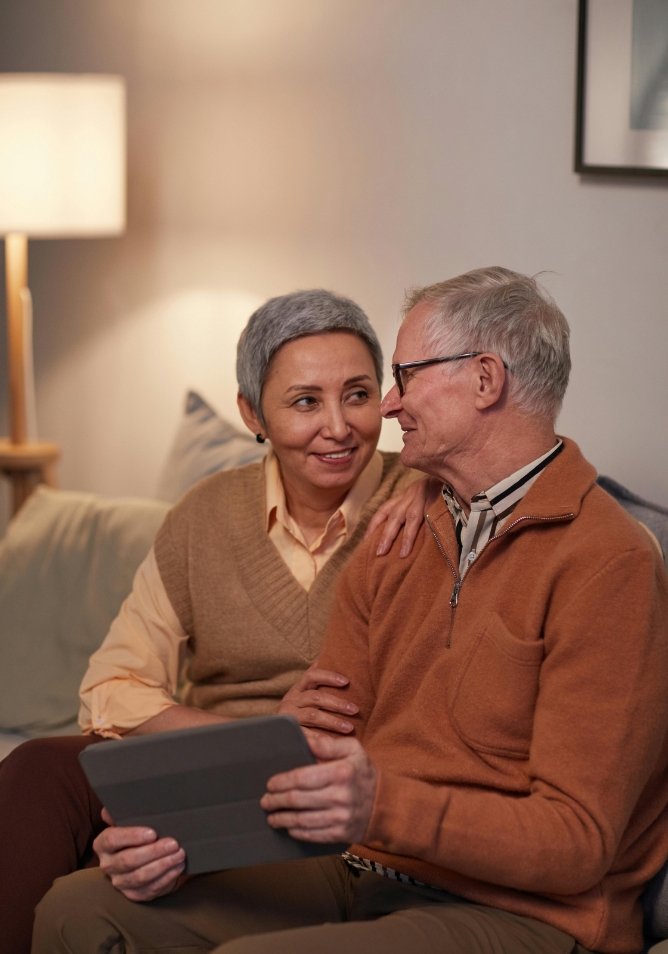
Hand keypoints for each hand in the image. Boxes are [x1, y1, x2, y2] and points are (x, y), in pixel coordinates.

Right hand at [94, 807, 185, 901]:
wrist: (144, 856)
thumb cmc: (138, 833)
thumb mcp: (130, 820)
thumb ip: (124, 812)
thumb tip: (119, 804)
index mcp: (103, 844)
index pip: (112, 839)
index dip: (132, 836)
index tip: (153, 833)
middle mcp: (108, 865)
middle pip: (128, 860)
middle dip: (154, 852)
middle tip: (174, 843)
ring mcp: (120, 882)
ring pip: (140, 876)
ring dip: (163, 865)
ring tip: (179, 854)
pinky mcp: (133, 895)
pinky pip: (149, 889)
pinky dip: (166, 878)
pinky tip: (177, 867)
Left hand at [260, 732, 376, 843]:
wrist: (387, 805)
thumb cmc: (364, 774)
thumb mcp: (353, 750)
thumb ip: (328, 744)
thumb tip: (304, 739)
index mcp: (340, 772)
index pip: (302, 778)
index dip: (282, 782)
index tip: (270, 784)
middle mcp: (340, 796)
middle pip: (298, 800)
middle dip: (276, 801)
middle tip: (265, 801)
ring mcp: (340, 817)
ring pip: (302, 821)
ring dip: (282, 819)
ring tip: (271, 816)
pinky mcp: (341, 834)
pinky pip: (312, 835)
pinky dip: (296, 832)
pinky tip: (288, 827)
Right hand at [278, 661, 358, 733]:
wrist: (273, 731)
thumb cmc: (295, 710)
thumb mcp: (301, 693)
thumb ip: (312, 679)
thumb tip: (322, 659)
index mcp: (298, 689)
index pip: (312, 676)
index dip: (329, 677)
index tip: (346, 682)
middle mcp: (292, 700)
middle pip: (316, 698)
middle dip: (337, 704)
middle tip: (354, 710)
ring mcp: (290, 716)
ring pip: (313, 716)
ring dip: (333, 721)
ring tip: (349, 727)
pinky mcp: (290, 732)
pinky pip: (306, 735)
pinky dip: (320, 738)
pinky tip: (333, 741)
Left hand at [365, 476, 441, 556]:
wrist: (453, 469)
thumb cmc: (437, 487)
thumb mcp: (420, 494)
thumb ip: (411, 508)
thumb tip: (401, 533)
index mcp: (406, 494)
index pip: (385, 509)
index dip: (374, 524)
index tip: (366, 539)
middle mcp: (412, 494)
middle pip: (395, 516)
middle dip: (386, 536)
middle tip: (379, 553)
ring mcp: (426, 496)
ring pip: (412, 518)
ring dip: (407, 538)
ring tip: (403, 554)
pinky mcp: (439, 499)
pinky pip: (433, 519)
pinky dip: (430, 534)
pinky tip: (428, 547)